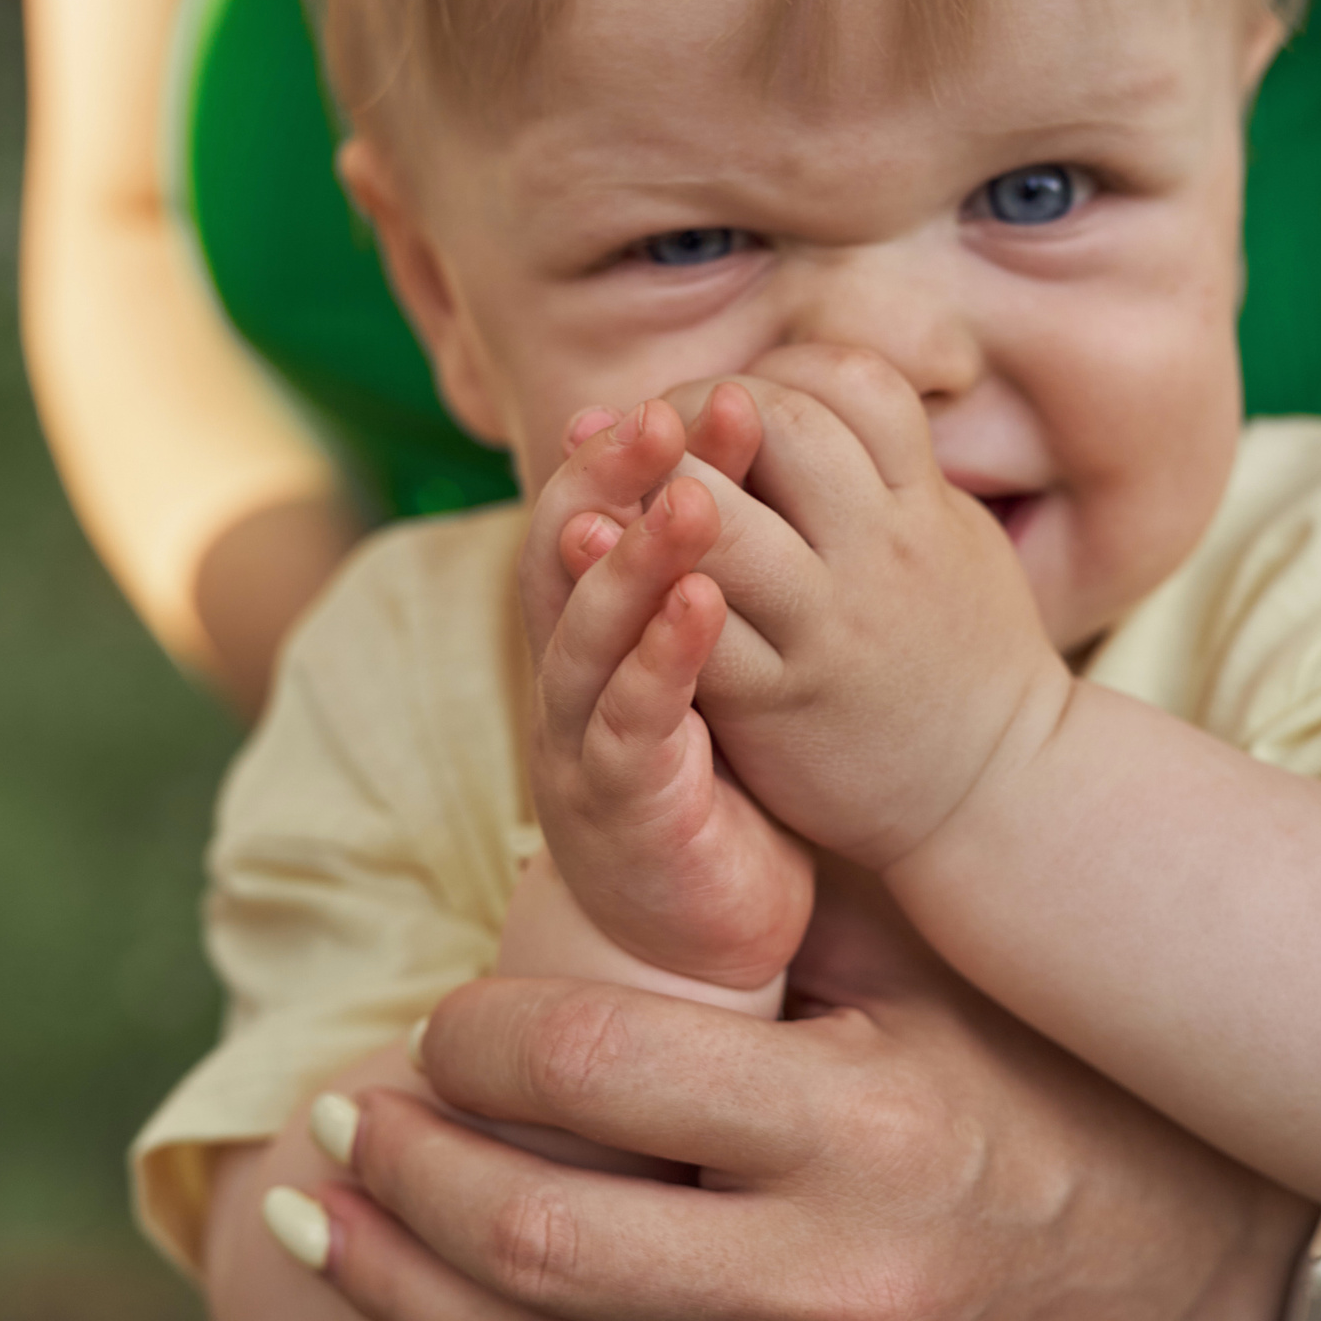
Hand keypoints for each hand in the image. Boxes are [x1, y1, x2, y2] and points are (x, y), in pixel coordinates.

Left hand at [276, 865, 1309, 1320]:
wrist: (1206, 1283)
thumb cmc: (1058, 1089)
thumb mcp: (944, 977)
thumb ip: (786, 909)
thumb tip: (616, 811)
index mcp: (859, 1128)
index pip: (596, 1082)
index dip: (476, 1046)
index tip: (441, 1022)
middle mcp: (828, 1284)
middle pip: (538, 1250)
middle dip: (403, 1180)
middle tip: (330, 1126)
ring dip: (395, 1299)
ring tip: (311, 1225)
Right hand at [517, 394, 809, 988]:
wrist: (705, 929)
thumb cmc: (720, 781)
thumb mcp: (714, 662)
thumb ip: (714, 574)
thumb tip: (755, 461)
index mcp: (592, 631)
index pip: (586, 518)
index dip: (618, 454)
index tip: (677, 391)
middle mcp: (569, 676)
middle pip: (565, 556)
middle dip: (613, 479)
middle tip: (672, 411)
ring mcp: (583, 743)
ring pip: (587, 634)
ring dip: (635, 561)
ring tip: (693, 498)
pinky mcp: (622, 808)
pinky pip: (631, 723)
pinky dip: (659, 661)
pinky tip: (701, 608)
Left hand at [568, 347, 1073, 871]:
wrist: (995, 790)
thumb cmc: (966, 654)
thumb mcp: (954, 536)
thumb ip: (893, 467)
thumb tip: (821, 389)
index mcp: (923, 505)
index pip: (852, 382)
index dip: (782, 367)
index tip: (739, 395)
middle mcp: (879, 554)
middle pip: (780, 423)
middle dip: (702, 406)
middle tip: (660, 427)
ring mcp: (827, 626)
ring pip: (721, 518)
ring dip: (653, 483)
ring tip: (615, 480)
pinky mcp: (778, 699)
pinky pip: (694, 624)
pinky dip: (636, 580)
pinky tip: (592, 555)